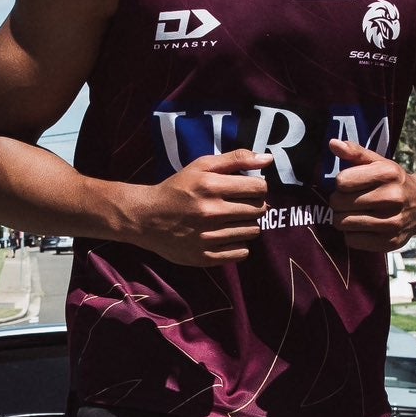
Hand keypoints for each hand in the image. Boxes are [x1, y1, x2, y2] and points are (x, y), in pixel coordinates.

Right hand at [126, 150, 270, 266]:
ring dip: (247, 224)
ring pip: (252, 231)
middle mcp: (211, 212)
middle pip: (259, 210)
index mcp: (211, 186)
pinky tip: (225, 236)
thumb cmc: (177, 188)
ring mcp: (209, 237)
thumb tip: (268, 159)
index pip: (259, 189)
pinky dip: (238, 244)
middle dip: (254, 205)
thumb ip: (236, 159)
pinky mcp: (205, 257)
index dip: (258, 188)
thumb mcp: (202, 166)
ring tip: (231, 220)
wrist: (146, 218)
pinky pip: (241, 252)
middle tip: (239, 205)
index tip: (248, 189)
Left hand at [328, 141, 415, 248]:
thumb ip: (355, 152)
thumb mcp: (379, 162)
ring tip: (353, 212)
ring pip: (342, 223)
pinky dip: (352, 234)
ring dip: (342, 218)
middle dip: (338, 201)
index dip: (341, 182)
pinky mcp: (389, 242)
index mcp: (388, 174)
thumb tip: (332, 144)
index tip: (349, 183)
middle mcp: (393, 198)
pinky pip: (351, 240)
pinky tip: (362, 226)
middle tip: (348, 200)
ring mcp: (392, 223)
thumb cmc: (394, 181)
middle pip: (339, 203)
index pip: (342, 181)